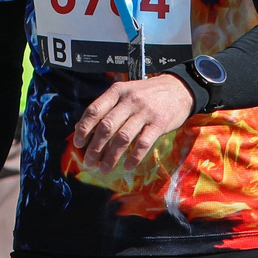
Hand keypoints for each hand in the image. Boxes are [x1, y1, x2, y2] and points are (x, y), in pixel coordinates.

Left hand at [72, 72, 194, 174]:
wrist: (179, 88)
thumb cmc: (147, 94)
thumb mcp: (125, 93)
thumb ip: (106, 108)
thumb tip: (82, 128)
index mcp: (117, 91)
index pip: (94, 110)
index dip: (83, 128)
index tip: (78, 143)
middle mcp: (129, 100)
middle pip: (106, 127)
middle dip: (95, 147)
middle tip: (89, 162)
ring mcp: (145, 112)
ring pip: (123, 138)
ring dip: (111, 156)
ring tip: (104, 169)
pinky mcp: (159, 123)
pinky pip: (143, 143)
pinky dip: (134, 157)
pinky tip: (128, 166)